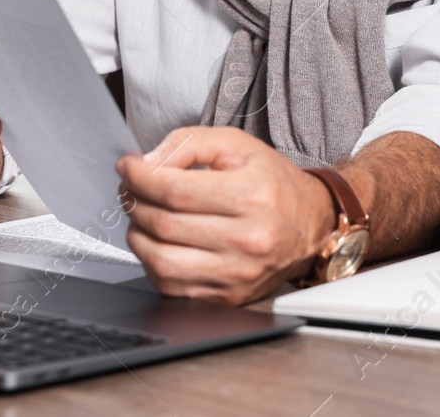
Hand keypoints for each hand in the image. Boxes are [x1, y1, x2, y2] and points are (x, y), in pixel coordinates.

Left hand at [116, 126, 335, 305]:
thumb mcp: (238, 145)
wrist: (312, 225)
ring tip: (141, 215)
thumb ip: (189, 143)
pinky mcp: (229, 296)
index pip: (175, 190)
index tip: (128, 168)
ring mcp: (238, 274)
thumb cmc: (273, 183)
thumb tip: (147, 163)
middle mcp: (248, 240)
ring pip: (161, 261)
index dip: (139, 178)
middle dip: (134, 202)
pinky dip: (152, 262)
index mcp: (252, 196)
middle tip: (131, 188)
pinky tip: (156, 241)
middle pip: (163, 224)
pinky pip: (172, 286)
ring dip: (137, 234)